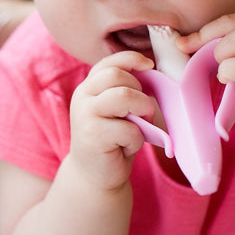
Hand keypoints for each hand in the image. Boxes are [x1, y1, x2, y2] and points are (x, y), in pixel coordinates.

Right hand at [69, 51, 156, 190]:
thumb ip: (125, 91)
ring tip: (140, 126)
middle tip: (144, 112)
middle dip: (140, 92)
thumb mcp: (116, 110)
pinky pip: (129, 129)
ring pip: (125, 96)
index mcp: (88, 86)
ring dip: (142, 111)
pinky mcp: (93, 136)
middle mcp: (82, 97)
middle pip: (118, 76)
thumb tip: (152, 75)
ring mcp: (85, 115)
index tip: (150, 66)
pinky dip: (137, 139)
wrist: (93, 174)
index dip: (132, 59)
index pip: (110, 62)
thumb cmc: (112, 138)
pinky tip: (127, 147)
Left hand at [179, 14, 234, 131]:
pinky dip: (230, 71)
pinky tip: (227, 80)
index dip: (204, 31)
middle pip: (234, 25)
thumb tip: (188, 45)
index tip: (183, 45)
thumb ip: (231, 49)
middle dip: (211, 42)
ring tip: (222, 72)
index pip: (230, 20)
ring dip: (222, 55)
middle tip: (210, 64)